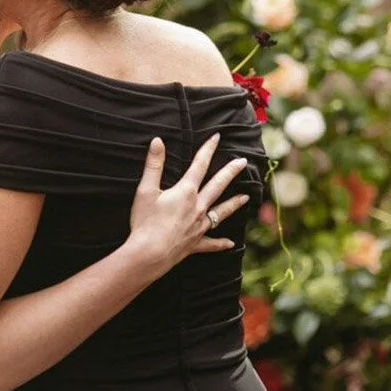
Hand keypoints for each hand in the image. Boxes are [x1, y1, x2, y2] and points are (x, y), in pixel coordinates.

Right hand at [124, 135, 249, 278]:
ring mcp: (199, 226)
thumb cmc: (145, 222)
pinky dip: (221, 243)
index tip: (217, 137)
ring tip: (246, 197)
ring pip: (221, 212)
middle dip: (231, 171)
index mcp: (186, 192)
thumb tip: (158, 141)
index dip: (208, 149)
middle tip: (243, 161)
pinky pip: (212, 243)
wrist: (149, 253)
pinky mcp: (196, 243)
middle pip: (218, 185)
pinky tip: (230, 243)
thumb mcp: (145, 190)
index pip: (199, 165)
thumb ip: (153, 165)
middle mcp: (197, 207)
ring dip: (234, 204)